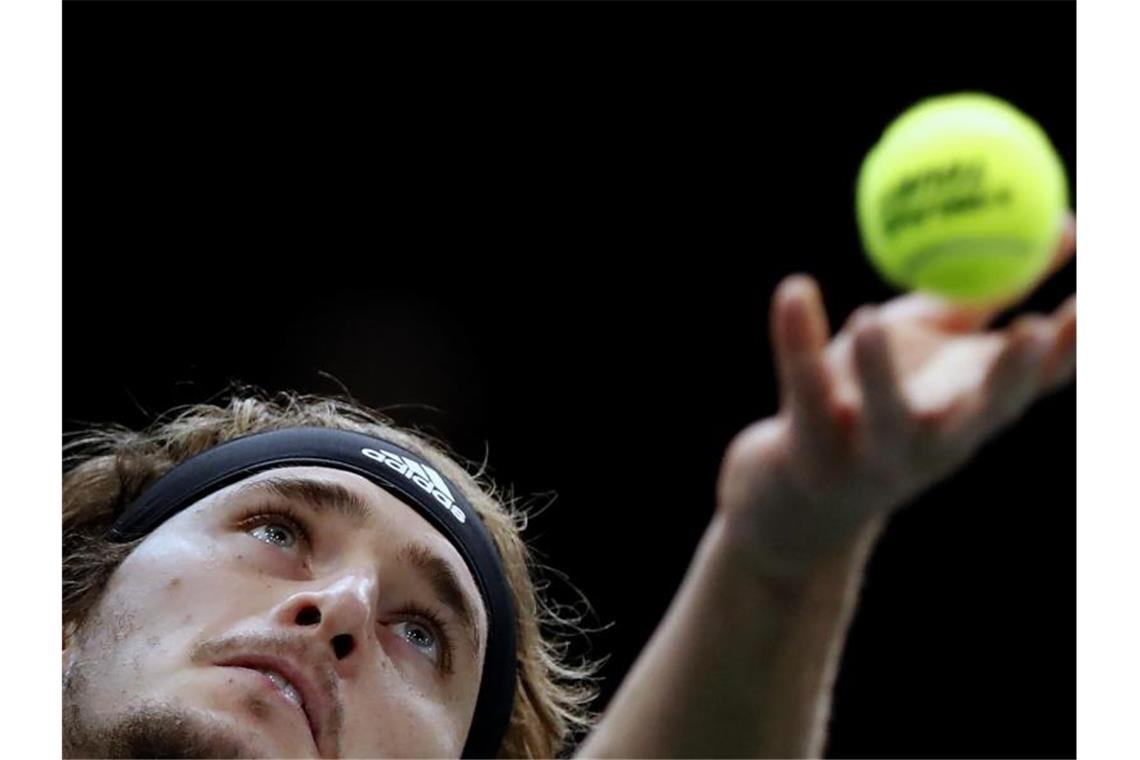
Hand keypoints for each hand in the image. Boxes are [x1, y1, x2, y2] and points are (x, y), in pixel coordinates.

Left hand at [717, 214, 1076, 576]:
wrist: (798, 484)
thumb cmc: (875, 396)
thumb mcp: (937, 340)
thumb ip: (990, 290)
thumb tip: (1068, 220)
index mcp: (970, 407)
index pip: (1035, 382)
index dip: (1072, 349)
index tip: (1099, 303)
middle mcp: (934, 440)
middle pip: (980, 415)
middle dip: (1010, 377)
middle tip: (1029, 327)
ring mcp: (872, 454)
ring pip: (885, 419)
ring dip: (881, 373)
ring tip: (872, 317)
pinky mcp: (811, 452)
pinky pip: (806, 390)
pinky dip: (797, 339)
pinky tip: (795, 289)